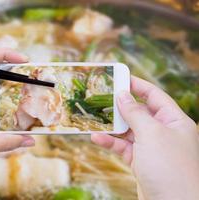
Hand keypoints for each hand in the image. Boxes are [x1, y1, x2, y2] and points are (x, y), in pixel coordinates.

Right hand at [91, 76, 198, 199]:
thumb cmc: (170, 167)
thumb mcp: (151, 134)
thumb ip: (135, 113)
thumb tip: (122, 95)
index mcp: (174, 121)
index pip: (155, 96)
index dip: (137, 86)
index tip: (119, 78)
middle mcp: (164, 132)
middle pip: (139, 113)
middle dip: (120, 106)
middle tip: (100, 98)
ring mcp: (151, 147)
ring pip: (128, 131)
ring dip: (111, 126)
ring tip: (94, 118)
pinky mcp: (141, 161)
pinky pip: (123, 147)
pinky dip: (110, 142)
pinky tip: (96, 138)